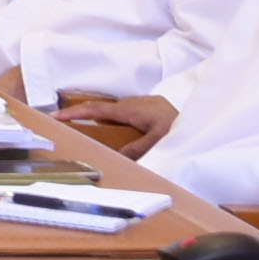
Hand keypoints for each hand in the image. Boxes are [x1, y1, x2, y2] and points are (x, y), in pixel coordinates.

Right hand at [54, 92, 177, 153]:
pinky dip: (116, 119)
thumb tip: (114, 157)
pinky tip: (119, 131)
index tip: (56, 116)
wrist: (202, 114)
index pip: (96, 110)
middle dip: (82, 115)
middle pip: (102, 108)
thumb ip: (136, 149)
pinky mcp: (149, 106)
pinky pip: (126, 111)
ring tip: (89, 130)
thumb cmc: (181, 126)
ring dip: (101, 118)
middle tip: (65, 124)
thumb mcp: (159, 141)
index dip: (74, 113)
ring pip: (115, 110)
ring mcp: (141, 102)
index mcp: (131, 110)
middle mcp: (134, 103)